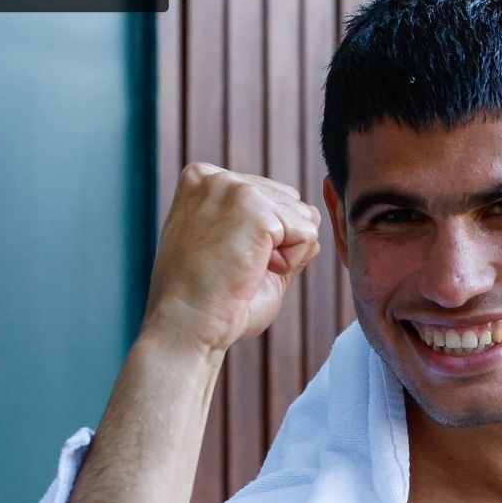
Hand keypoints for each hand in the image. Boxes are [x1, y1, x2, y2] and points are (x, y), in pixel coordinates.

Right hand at [144, 162, 320, 351]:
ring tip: (243, 270)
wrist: (186, 326)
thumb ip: (276, 229)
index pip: (270, 199)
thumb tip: (315, 214)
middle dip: (279, 244)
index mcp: (204, 181)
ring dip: (285, 254)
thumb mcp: (242, 251)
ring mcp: (234, 188)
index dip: (264, 240)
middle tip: (237, 269)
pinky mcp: (255, 208)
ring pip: (302, 217)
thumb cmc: (210, 301)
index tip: (227, 260)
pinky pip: (308, 234)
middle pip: (290, 203)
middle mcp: (215, 176)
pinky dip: (291, 263)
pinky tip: (253, 271)